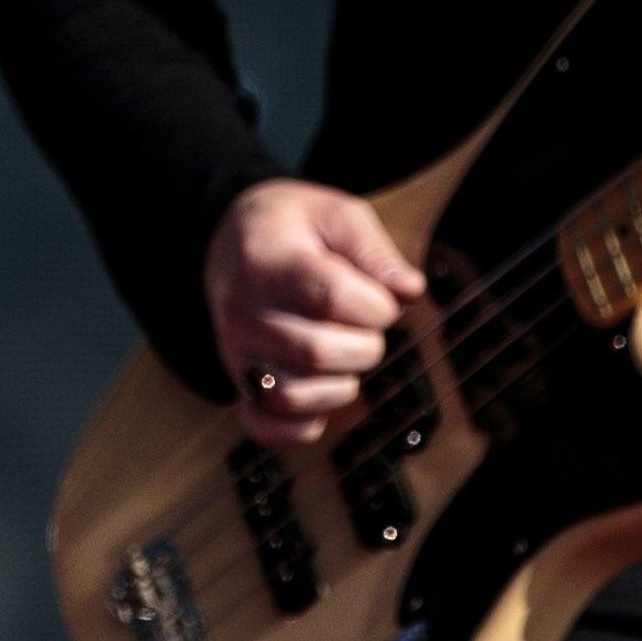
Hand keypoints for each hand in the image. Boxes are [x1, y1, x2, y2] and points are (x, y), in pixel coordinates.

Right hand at [204, 177, 422, 450]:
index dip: (374, 305)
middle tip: (365, 327)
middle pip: (316, 352)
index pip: (330, 298)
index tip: (380, 298)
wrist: (233, 241)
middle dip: (365, 345)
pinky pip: (267, 426)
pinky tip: (324, 392)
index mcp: (267, 262)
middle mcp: (243, 312)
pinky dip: (304, 424)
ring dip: (340, 385)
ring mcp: (237, 353)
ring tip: (344, 355)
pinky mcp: (241, 383)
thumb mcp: (335, 214)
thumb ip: (374, 250)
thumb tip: (408, 290)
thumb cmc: (291, 228)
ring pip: (293, 396)